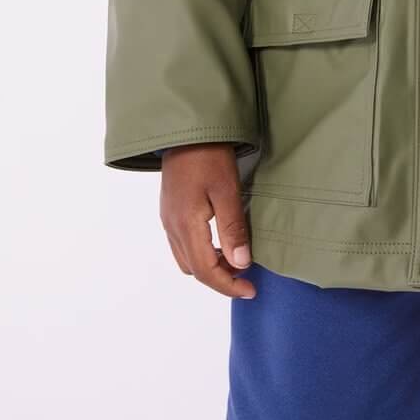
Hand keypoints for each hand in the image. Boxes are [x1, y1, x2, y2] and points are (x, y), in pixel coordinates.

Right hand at [158, 143, 257, 298]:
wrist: (186, 130)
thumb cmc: (209, 156)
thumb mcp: (227, 190)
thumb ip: (233, 229)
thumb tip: (241, 264)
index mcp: (186, 225)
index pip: (205, 271)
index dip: (228, 285)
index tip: (250, 290)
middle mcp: (172, 227)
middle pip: (194, 270)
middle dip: (220, 279)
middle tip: (247, 277)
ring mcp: (168, 219)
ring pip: (186, 259)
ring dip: (209, 267)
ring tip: (235, 260)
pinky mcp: (169, 211)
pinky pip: (181, 245)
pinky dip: (200, 253)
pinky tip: (218, 243)